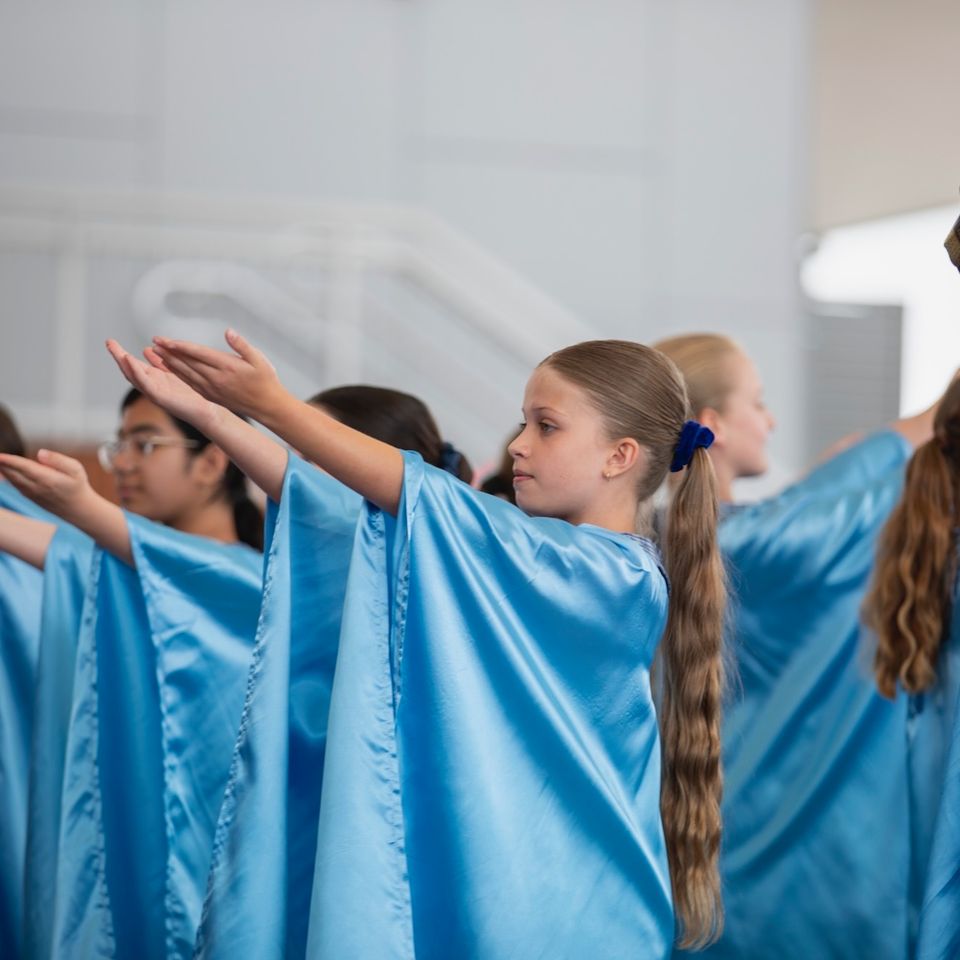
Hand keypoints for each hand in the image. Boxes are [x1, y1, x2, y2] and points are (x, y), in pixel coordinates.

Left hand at [0, 450, 97, 521]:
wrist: (78, 509)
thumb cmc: (78, 485)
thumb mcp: (76, 469)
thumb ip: (58, 460)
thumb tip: (40, 453)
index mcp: (48, 479)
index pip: (24, 467)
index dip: (9, 461)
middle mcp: (37, 487)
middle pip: (13, 473)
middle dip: (2, 464)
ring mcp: (32, 493)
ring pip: (12, 479)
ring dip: (3, 469)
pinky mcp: (30, 497)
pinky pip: (15, 485)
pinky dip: (7, 476)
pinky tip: (3, 469)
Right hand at [106, 338, 219, 432]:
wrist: (207, 412)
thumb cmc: (193, 396)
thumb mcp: (174, 373)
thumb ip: (160, 362)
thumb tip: (147, 349)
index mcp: (155, 380)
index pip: (135, 365)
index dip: (124, 354)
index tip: (113, 342)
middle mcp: (152, 386)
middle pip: (131, 370)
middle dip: (119, 356)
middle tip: (109, 342)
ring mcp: (154, 393)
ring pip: (134, 377)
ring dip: (124, 363)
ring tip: (116, 350)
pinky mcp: (160, 398)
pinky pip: (145, 383)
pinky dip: (136, 372)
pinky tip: (130, 360)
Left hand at [149, 329, 286, 420]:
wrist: (267, 406)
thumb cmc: (265, 380)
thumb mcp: (259, 359)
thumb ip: (242, 345)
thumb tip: (228, 332)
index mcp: (227, 367)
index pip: (198, 354)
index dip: (180, 346)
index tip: (165, 340)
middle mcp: (216, 379)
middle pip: (188, 363)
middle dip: (169, 352)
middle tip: (155, 342)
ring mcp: (212, 389)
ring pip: (186, 374)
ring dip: (170, 363)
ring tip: (157, 353)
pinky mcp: (211, 395)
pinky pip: (190, 383)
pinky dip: (178, 375)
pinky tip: (170, 368)